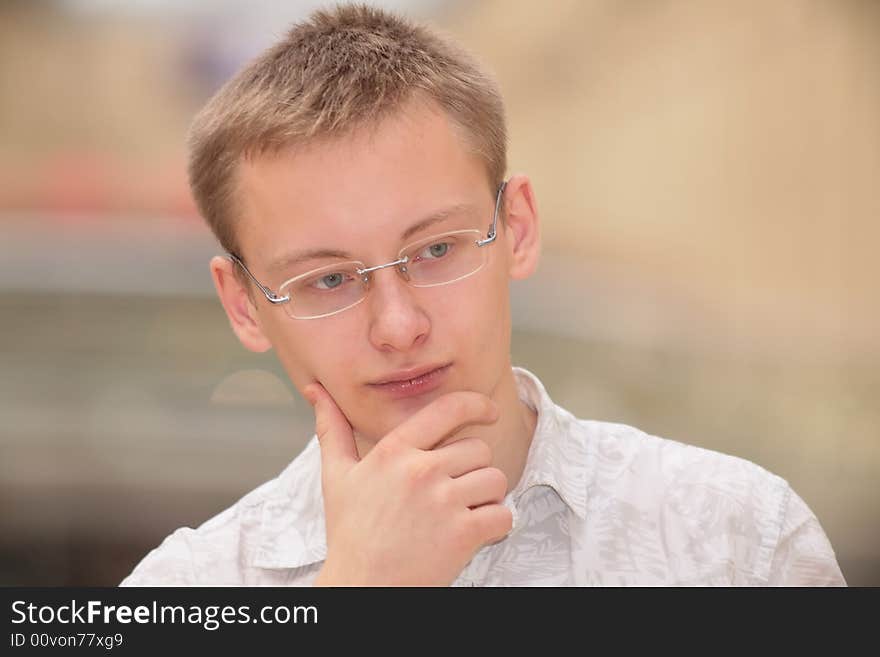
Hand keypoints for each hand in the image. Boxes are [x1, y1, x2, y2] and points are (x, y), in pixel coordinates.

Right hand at [304, 383, 512, 585]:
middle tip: (451, 494)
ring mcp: (443, 502)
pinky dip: (495, 525)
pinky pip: (503, 514)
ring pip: (495, 479)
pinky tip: (472, 534)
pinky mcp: (463, 534)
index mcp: (394, 451)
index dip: (476, 405)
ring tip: (461, 513)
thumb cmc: (351, 533)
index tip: (487, 412)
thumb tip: (314, 390)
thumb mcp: (336, 476)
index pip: (448, 409)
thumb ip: (332, 429)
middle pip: (478, 449)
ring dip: (486, 497)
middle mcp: (421, 470)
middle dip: (472, 470)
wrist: (362, 588)